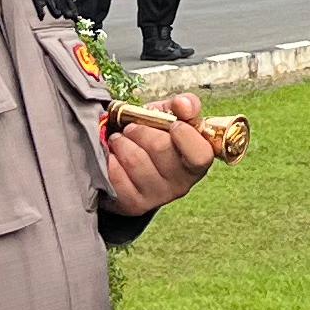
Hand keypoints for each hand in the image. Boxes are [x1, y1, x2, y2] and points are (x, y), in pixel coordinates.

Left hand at [101, 95, 218, 213]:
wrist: (132, 161)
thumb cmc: (157, 136)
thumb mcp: (172, 116)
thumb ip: (185, 105)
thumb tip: (184, 104)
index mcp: (198, 161)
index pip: (199, 154)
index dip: (184, 134)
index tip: (172, 123)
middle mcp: (182, 184)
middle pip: (160, 148)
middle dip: (140, 129)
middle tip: (132, 127)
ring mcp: (158, 196)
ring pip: (135, 160)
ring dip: (121, 142)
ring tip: (120, 140)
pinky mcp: (134, 204)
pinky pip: (116, 175)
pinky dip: (110, 159)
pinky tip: (113, 156)